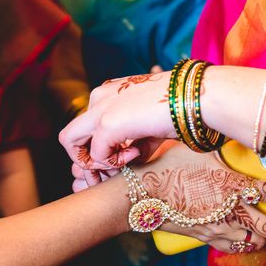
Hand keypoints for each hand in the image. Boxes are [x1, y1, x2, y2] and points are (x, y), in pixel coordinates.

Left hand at [58, 70, 174, 171]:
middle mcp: (98, 97)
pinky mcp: (108, 123)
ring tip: (122, 165)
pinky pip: (96, 154)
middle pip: (69, 135)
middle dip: (84, 160)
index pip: (86, 128)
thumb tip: (130, 161)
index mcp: (108, 94)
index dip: (99, 150)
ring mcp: (100, 108)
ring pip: (69, 142)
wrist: (196, 96)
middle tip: (108, 171)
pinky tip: (136, 155)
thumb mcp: (150, 125)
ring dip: (93, 163)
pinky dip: (113, 163)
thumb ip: (135, 143)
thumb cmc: (180, 108)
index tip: (123, 161)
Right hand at [95, 141, 265, 252]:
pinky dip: (245, 244)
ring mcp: (221, 227)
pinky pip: (235, 247)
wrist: (141, 195)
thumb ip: (223, 144)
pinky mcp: (208, 238)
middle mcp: (232, 209)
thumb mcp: (199, 147)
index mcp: (234, 184)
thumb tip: (235, 122)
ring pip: (257, 241)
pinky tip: (246, 237)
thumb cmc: (169, 165)